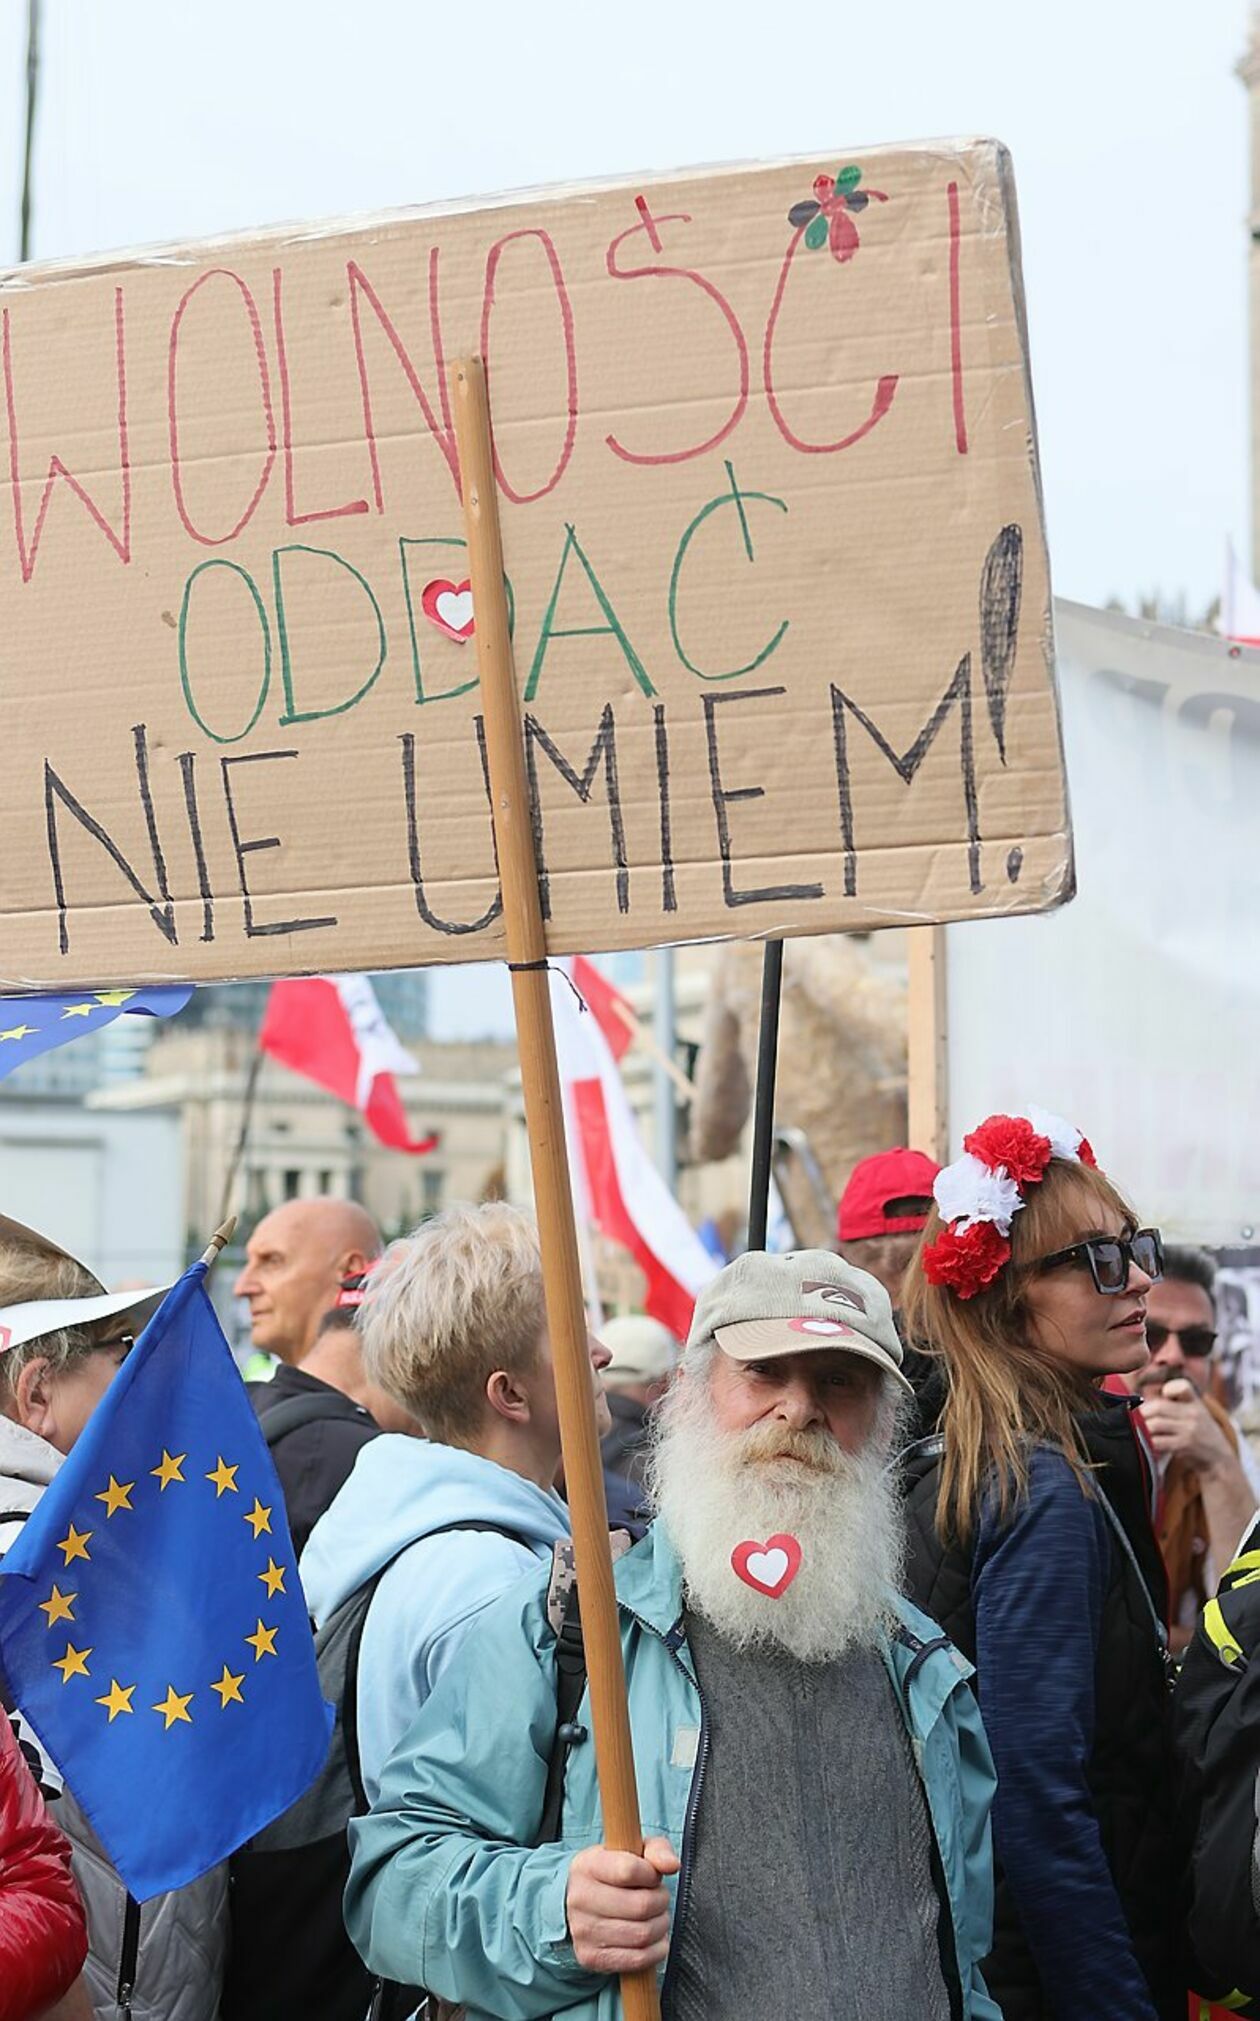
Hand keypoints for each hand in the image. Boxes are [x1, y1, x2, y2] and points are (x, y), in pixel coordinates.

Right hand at [565, 1835, 679, 1973]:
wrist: (582, 1904)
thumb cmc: (615, 1873)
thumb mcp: (634, 1851)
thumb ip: (657, 1850)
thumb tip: (672, 1865)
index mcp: (588, 1866)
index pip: (629, 1870)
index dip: (651, 1874)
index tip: (652, 1876)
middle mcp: (580, 1899)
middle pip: (641, 1906)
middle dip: (661, 1902)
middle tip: (659, 1899)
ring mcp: (583, 1931)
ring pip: (642, 1934)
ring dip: (660, 1926)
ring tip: (655, 1917)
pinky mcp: (590, 1957)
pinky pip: (638, 1959)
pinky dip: (656, 1950)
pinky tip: (653, 1938)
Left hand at [1139, 1378, 1232, 1473]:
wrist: (1220, 1459)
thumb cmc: (1201, 1435)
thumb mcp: (1196, 1414)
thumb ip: (1175, 1405)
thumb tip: (1141, 1403)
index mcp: (1195, 1403)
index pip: (1182, 1386)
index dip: (1168, 1389)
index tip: (1162, 1398)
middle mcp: (1194, 1414)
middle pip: (1158, 1407)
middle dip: (1142, 1413)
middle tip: (1136, 1420)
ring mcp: (1190, 1430)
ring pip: (1155, 1424)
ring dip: (1142, 1429)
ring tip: (1140, 1433)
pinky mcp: (1184, 1445)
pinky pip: (1157, 1442)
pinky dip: (1148, 1443)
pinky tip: (1148, 1445)